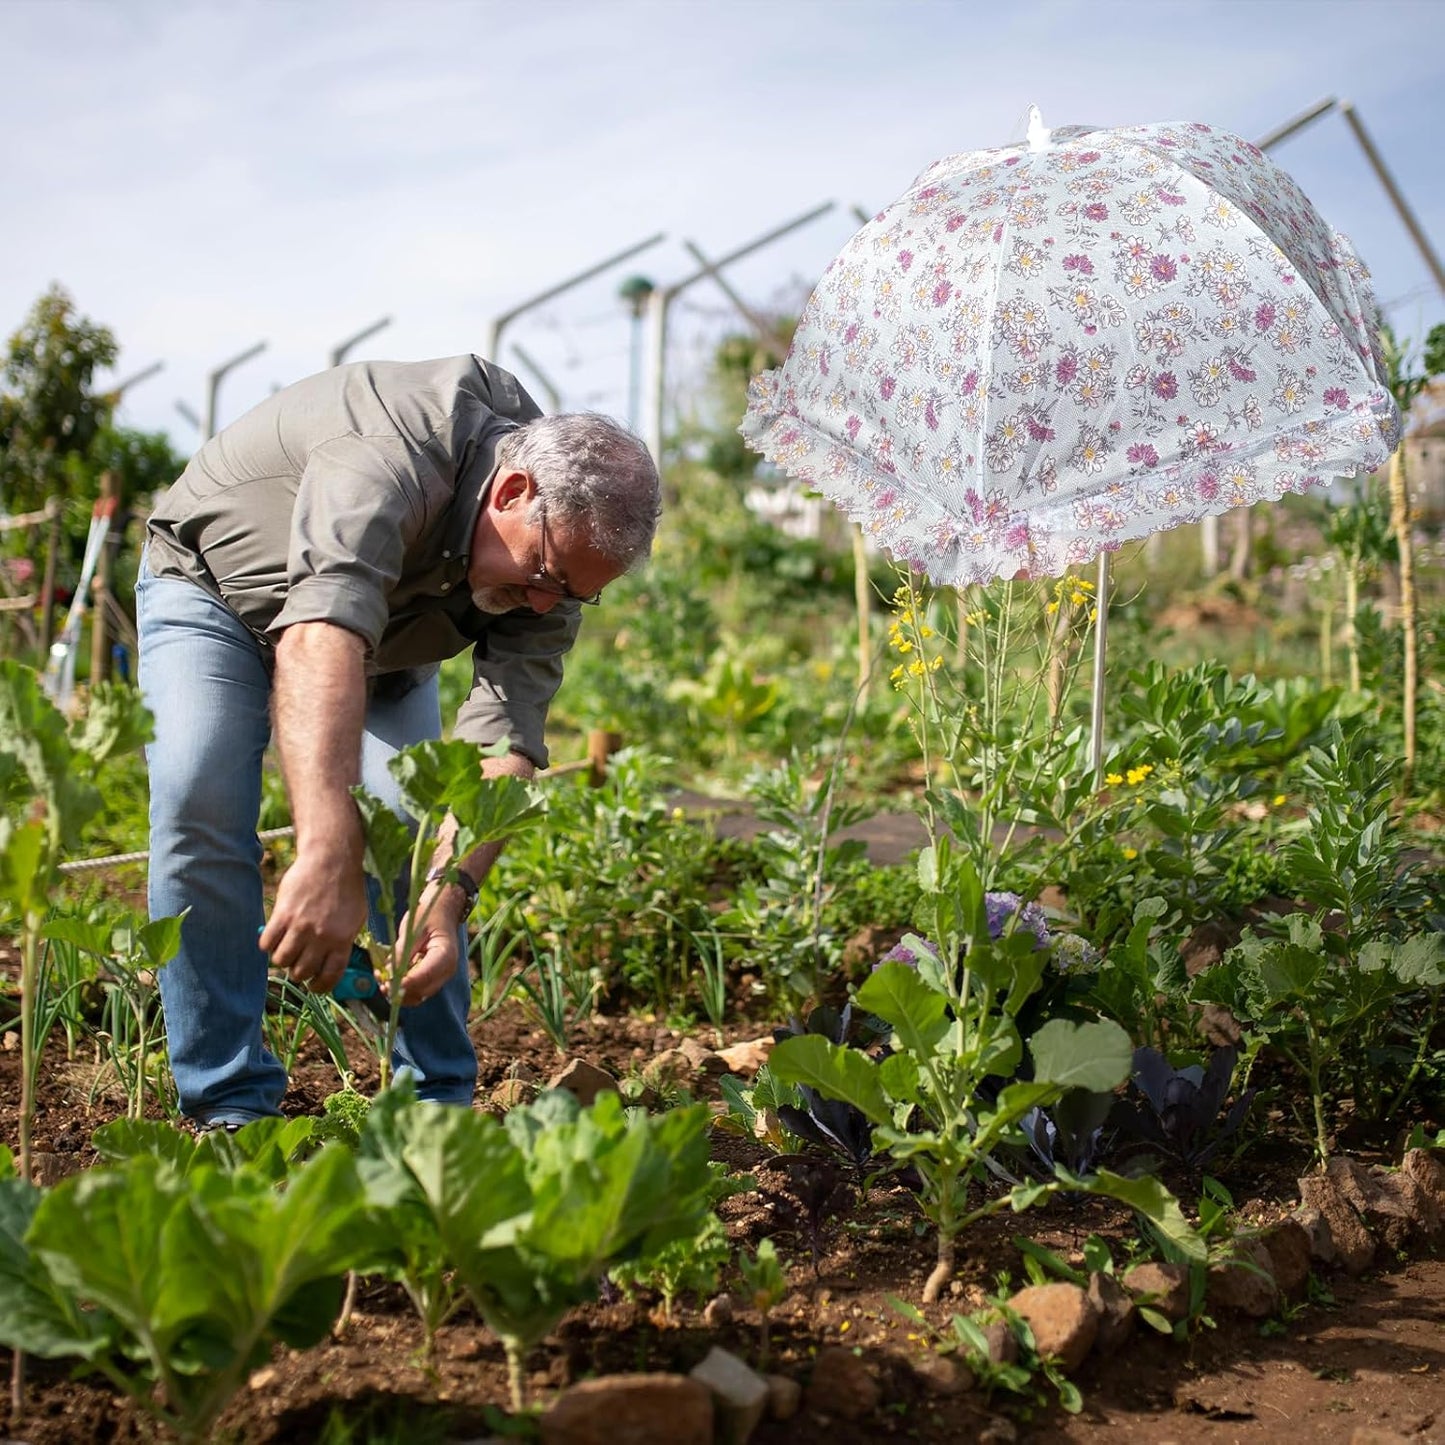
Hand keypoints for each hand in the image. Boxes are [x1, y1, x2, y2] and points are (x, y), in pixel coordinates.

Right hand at [260, 849, 367, 993]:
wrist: (332, 860)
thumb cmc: (347, 889)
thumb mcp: (357, 918)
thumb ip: (344, 942)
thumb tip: (333, 966)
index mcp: (342, 940)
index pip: (329, 976)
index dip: (320, 987)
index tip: (315, 986)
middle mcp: (321, 936)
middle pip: (301, 972)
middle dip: (299, 972)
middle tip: (299, 963)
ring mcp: (300, 926)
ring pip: (281, 961)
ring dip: (282, 960)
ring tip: (286, 949)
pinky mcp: (282, 914)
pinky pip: (266, 943)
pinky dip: (267, 945)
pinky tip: (274, 938)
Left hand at [386, 882, 465, 1005]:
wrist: (442, 911)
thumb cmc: (429, 914)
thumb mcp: (414, 928)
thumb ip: (403, 951)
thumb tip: (389, 973)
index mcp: (445, 954)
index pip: (426, 975)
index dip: (407, 983)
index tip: (388, 984)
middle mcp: (446, 970)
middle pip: (422, 991)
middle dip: (400, 991)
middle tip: (381, 983)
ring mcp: (440, 976)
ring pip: (418, 995)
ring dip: (398, 992)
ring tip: (382, 980)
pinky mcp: (431, 977)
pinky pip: (416, 989)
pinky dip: (401, 988)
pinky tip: (388, 978)